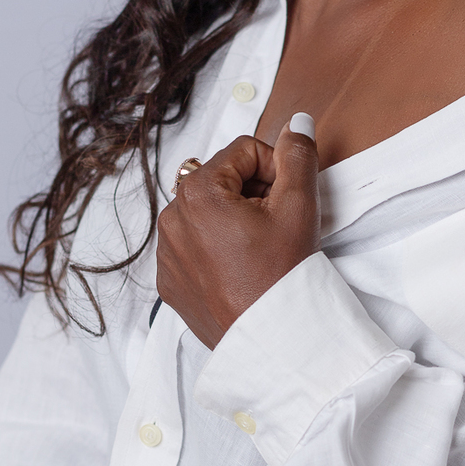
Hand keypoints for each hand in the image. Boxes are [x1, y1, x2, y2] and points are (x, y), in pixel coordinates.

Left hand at [156, 116, 319, 347]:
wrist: (270, 343)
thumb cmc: (283, 277)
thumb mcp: (299, 207)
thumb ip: (298, 156)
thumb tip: (298, 122)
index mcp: (197, 191)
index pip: (244, 151)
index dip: (275, 169)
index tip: (288, 200)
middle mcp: (171, 217)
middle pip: (222, 180)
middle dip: (252, 194)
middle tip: (276, 226)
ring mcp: (166, 252)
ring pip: (206, 212)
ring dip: (234, 219)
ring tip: (259, 250)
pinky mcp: (169, 280)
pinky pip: (193, 245)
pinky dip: (216, 248)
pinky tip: (241, 270)